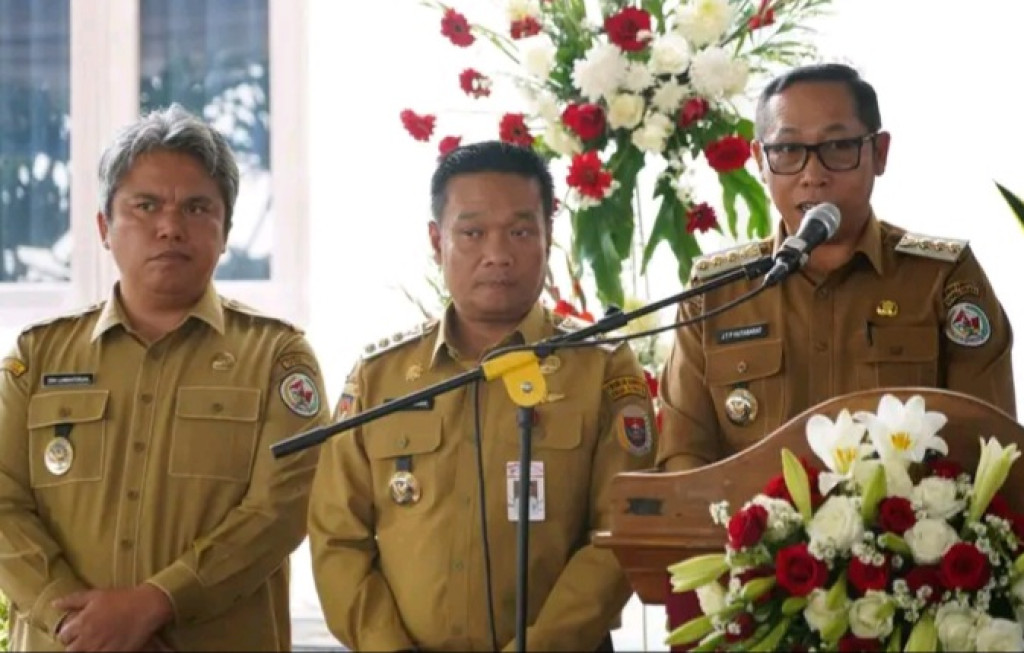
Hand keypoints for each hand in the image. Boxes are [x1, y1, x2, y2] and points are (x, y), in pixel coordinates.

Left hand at [53, 584, 173, 650]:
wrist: (147, 606)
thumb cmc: (122, 598)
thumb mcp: (96, 595)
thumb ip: (73, 600)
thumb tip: (54, 604)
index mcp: (81, 622)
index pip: (62, 636)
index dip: (68, 633)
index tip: (76, 630)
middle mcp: (88, 638)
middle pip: (71, 650)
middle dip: (75, 644)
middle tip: (87, 638)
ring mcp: (101, 648)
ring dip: (88, 649)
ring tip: (97, 642)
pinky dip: (101, 652)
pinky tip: (107, 645)